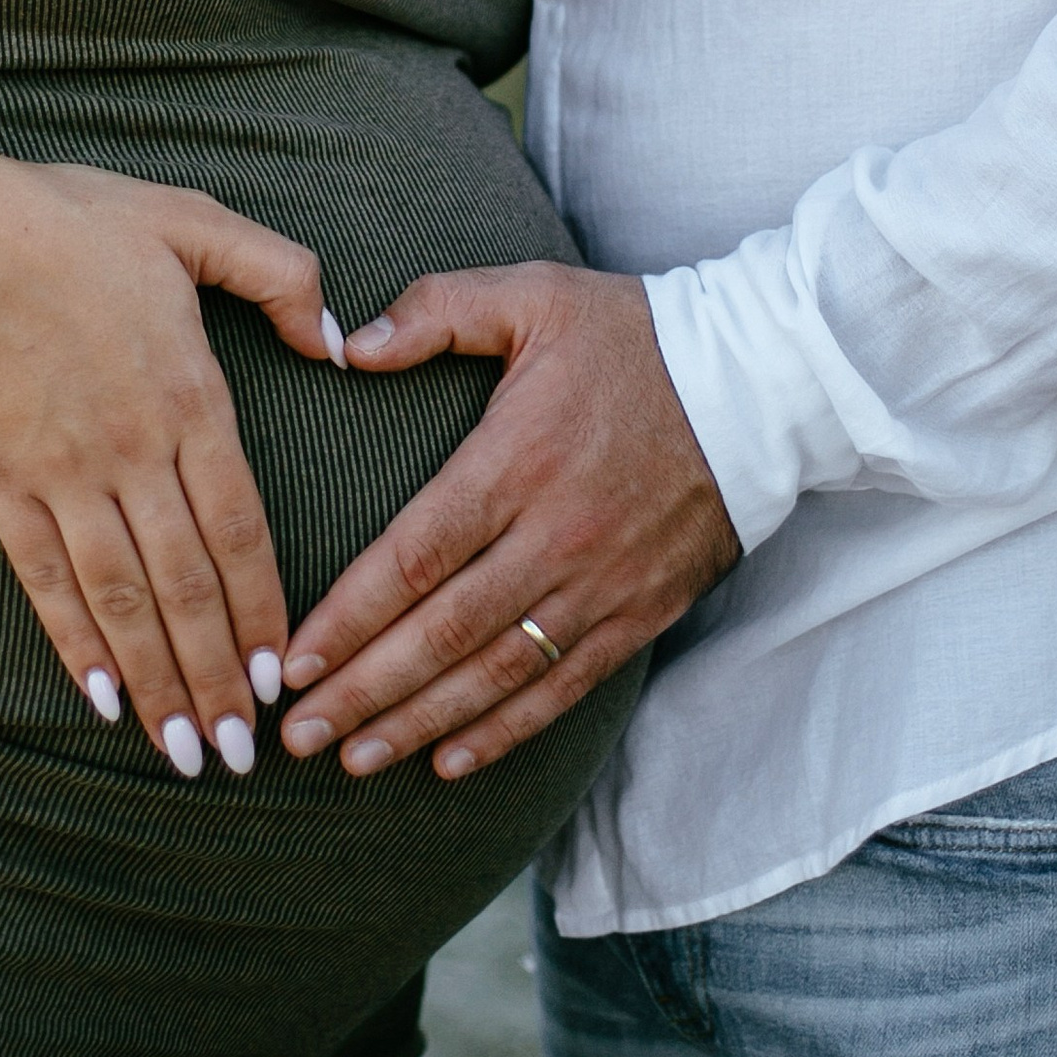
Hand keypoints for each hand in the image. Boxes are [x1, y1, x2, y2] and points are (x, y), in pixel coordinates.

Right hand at [0, 131, 340, 776]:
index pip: (242, 529)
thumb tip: (339, 336)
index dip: (265, 611)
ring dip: (157, 681)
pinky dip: (77, 644)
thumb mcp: (194, 222)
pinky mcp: (2, 484)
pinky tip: (103, 698)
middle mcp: (133, 450)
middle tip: (244, 754)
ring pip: (122, 599)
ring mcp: (64, 473)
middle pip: (188, 587)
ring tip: (183, 751)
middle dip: (219, 678)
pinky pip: (46, 580)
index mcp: (190, 395)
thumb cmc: (72, 219)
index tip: (286, 676)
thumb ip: (281, 274)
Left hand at [276, 262, 738, 779]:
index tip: (291, 661)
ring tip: (353, 760)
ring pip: (496, 673)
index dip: (349, 617)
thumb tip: (345, 348)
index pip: (415, 556)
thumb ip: (434, 312)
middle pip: (443, 633)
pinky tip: (448, 761)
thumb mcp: (532, 295)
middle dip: (363, 691)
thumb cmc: (634, 335)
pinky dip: (505, 731)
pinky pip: (563, 687)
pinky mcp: (640, 612)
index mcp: (517, 459)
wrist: (764, 381)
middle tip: (298, 735)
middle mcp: (556, 535)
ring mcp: (602, 584)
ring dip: (419, 723)